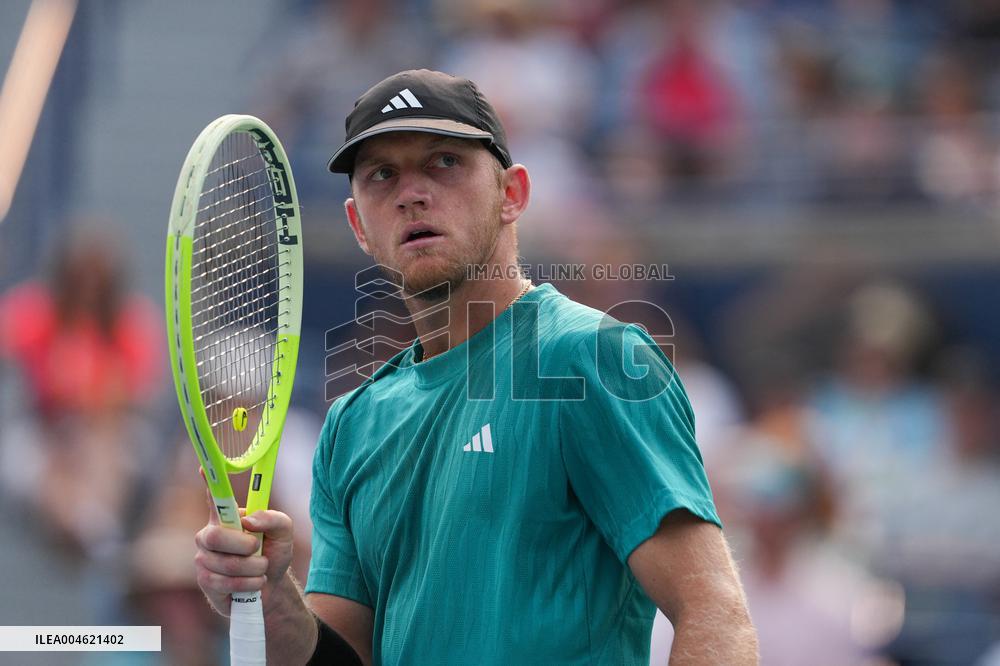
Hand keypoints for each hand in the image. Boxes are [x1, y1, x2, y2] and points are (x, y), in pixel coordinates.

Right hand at [194, 488, 294, 616]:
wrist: (272, 588)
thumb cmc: (273, 553)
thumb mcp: (284, 533)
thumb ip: (274, 520)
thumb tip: (249, 521)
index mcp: (227, 516)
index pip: (214, 496)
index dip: (209, 482)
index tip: (204, 467)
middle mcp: (209, 534)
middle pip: (214, 536)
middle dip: (243, 545)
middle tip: (257, 548)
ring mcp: (204, 558)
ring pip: (225, 563)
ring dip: (254, 568)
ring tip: (261, 568)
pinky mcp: (205, 581)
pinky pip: (224, 583)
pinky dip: (248, 584)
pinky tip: (254, 583)